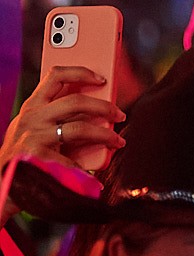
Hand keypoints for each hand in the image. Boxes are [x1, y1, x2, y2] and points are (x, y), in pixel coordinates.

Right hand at [1, 67, 124, 170]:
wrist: (0, 183)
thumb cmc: (23, 152)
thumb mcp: (33, 127)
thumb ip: (56, 114)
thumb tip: (97, 105)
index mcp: (32, 106)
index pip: (55, 76)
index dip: (82, 72)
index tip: (102, 79)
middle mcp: (31, 118)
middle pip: (76, 101)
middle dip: (104, 107)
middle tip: (119, 115)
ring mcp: (33, 137)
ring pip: (79, 128)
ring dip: (104, 135)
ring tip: (117, 142)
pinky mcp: (36, 157)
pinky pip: (71, 160)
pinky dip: (85, 169)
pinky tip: (93, 176)